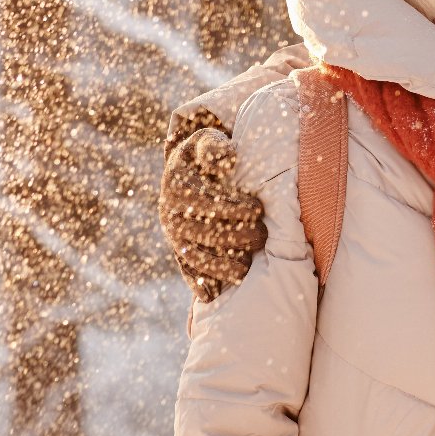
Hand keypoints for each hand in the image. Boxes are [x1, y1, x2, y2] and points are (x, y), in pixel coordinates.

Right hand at [160, 126, 266, 301]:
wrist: (184, 167)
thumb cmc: (202, 152)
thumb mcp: (206, 140)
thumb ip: (215, 146)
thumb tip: (228, 157)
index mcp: (178, 187)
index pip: (207, 204)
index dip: (234, 208)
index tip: (258, 208)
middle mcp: (171, 214)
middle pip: (205, 234)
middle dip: (236, 238)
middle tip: (262, 237)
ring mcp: (174, 235)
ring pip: (195, 257)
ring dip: (220, 267)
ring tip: (245, 270)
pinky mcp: (178, 249)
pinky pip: (186, 269)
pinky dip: (197, 283)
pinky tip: (211, 296)